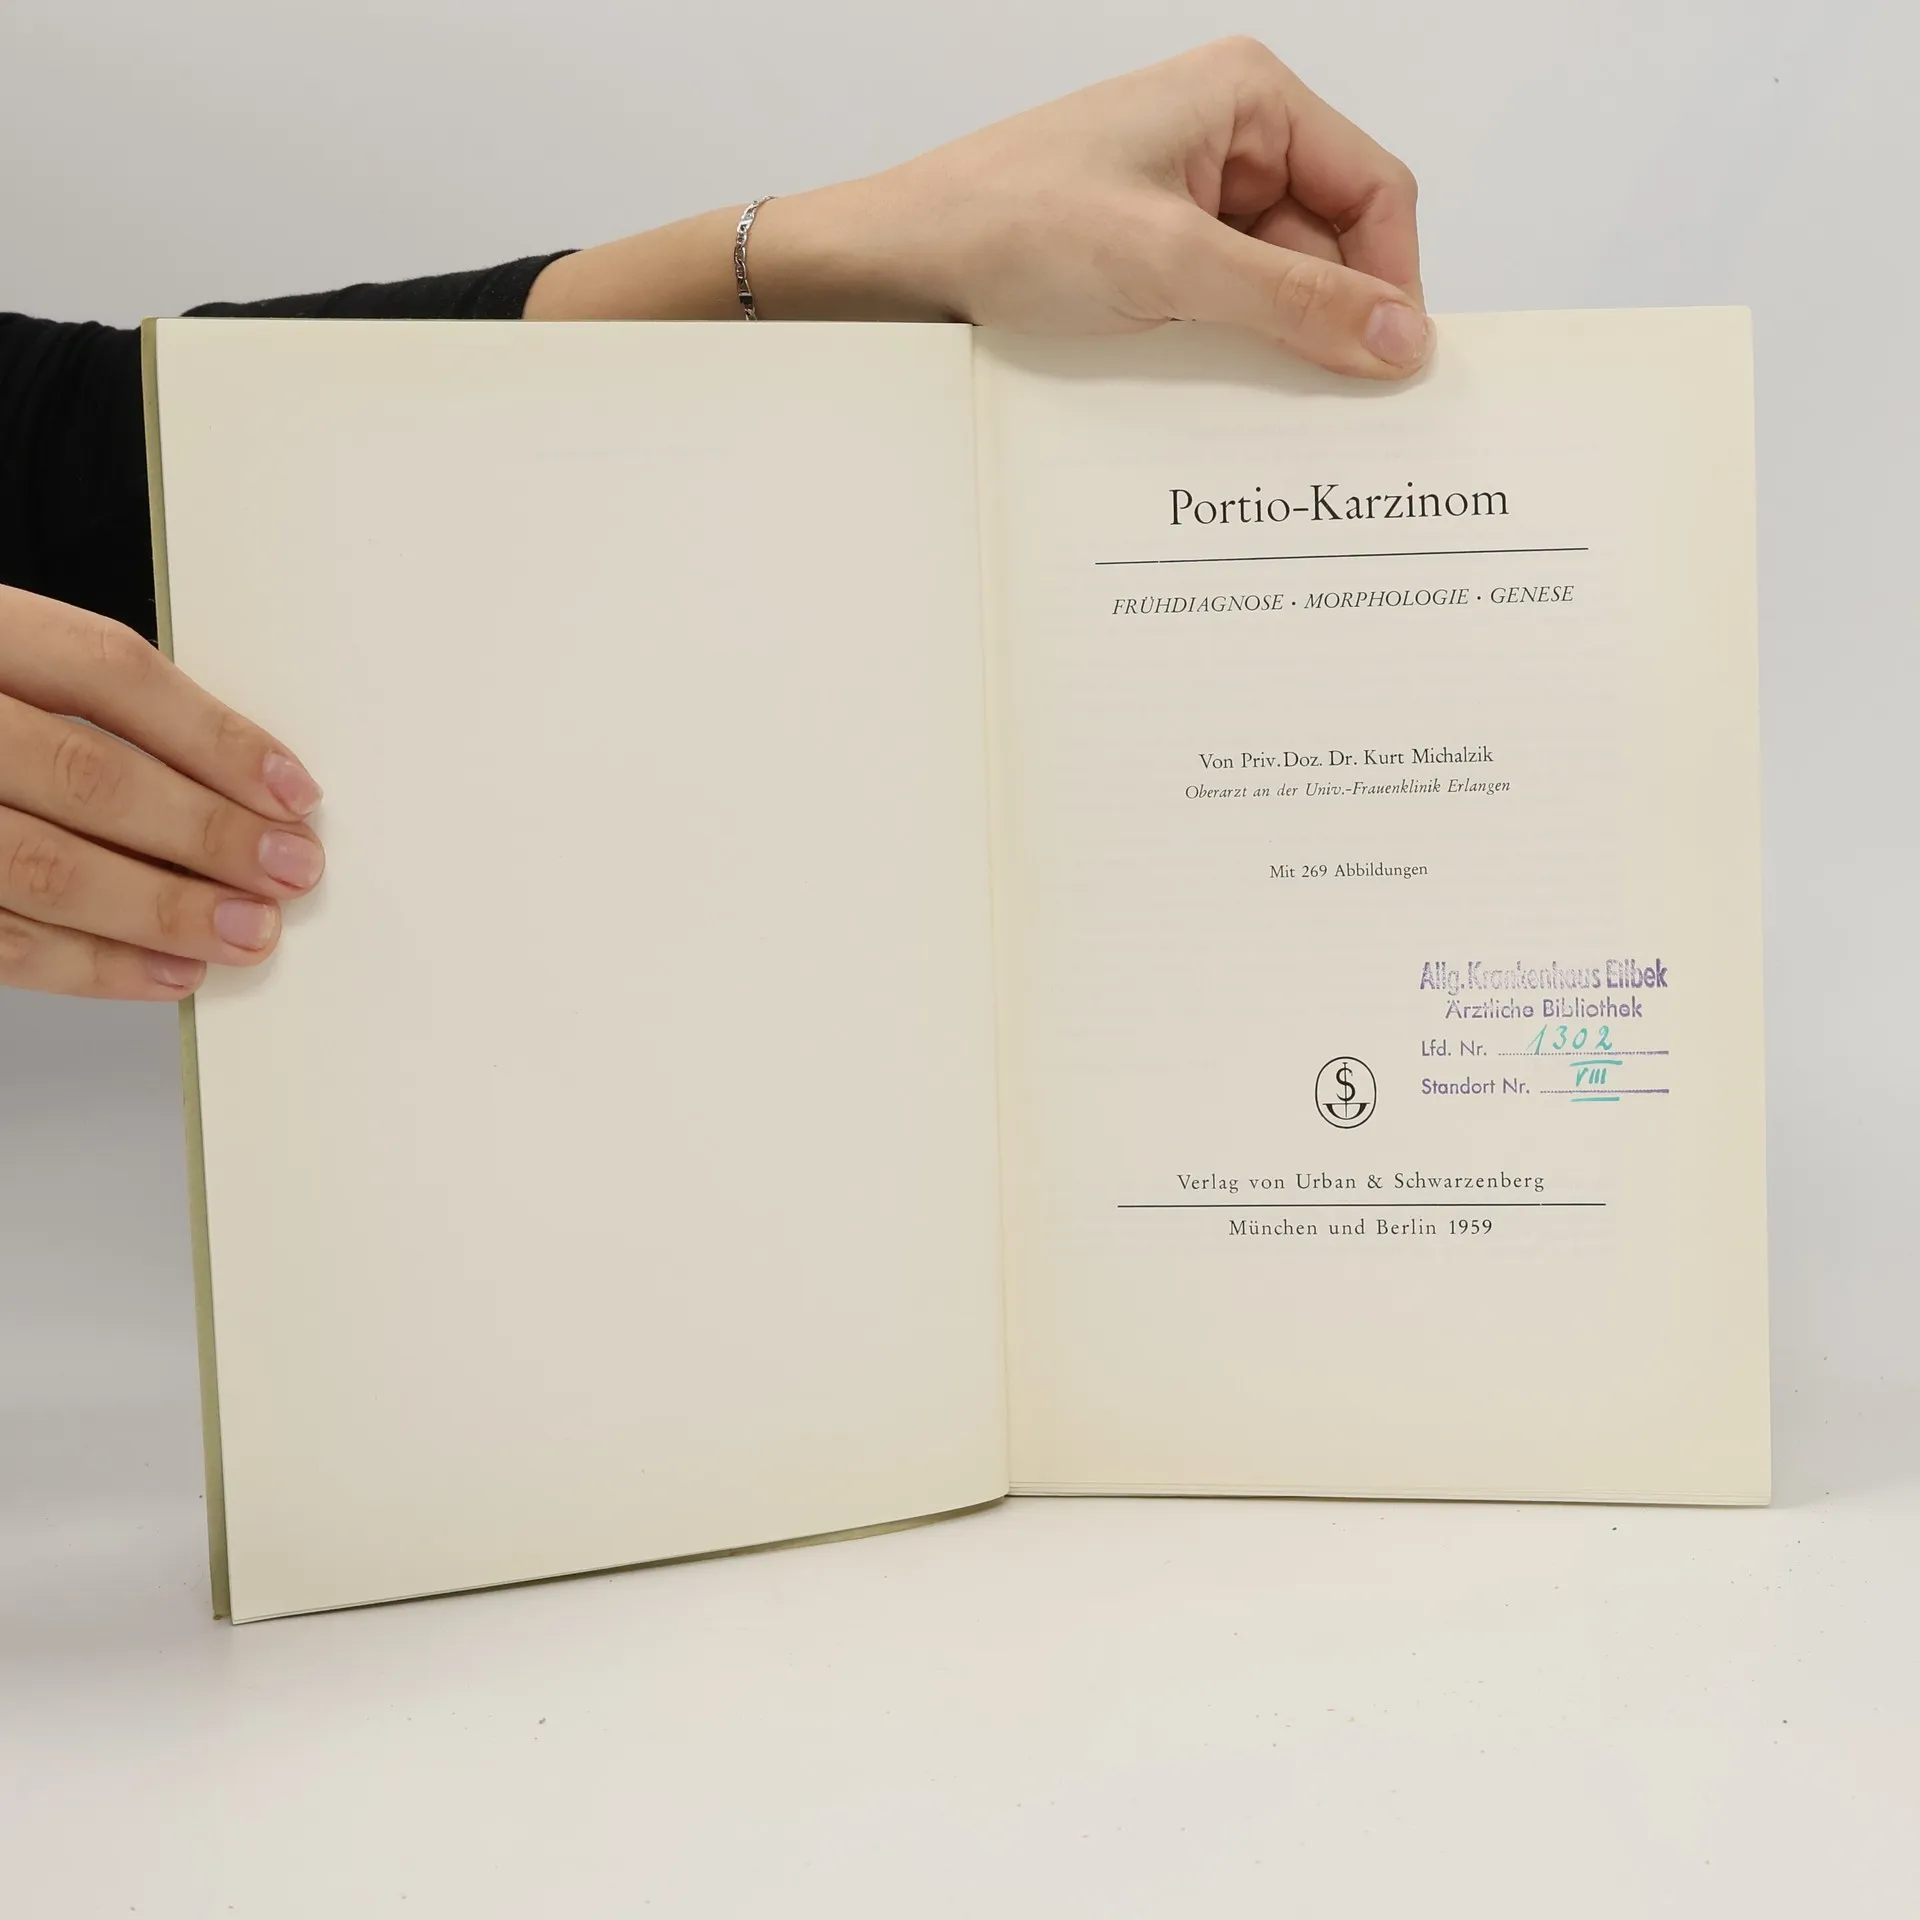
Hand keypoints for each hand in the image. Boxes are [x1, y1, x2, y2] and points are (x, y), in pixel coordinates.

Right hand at [0, 585, 323, 999]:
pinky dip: (95, 966)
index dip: (214, 735)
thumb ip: (86, 708)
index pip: (107, 671)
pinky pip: (1, 942)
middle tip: (289, 870)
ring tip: (247, 931)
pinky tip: (169, 970)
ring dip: (164, 910)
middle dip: (206, 833)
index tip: (293, 791)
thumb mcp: (6, 668)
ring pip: (44, 866)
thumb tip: (239, 786)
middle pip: (87, 773)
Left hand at [529, 38, 1427, 379]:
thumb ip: (1293, 304)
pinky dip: (1225, 355)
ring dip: (1271, 348)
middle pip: (1330, 245)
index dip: (1390, 281)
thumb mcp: (1167, 266)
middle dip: (1328, 324)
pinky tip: (1207, 396)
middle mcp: (1227, 141)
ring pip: (1277, 288)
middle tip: (1332, 413)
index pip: (1374, 189)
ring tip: (1249, 403)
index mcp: (1246, 98)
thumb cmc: (1004, 224)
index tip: (1392, 368)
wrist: (893, 265)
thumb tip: (1401, 340)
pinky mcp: (1150, 258)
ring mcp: (1186, 202)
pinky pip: (1222, 310)